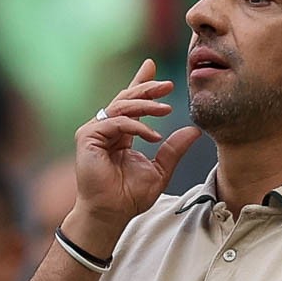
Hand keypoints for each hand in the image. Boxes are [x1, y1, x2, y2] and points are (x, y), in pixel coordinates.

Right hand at [65, 59, 201, 252]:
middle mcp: (105, 129)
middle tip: (168, 85)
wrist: (111, 214)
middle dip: (147, 88)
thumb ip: (174, 149)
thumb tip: (194, 131)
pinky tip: (154, 135)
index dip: (141, 84)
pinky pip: (116, 122)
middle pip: (126, 98)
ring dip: (146, 105)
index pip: (131, 103)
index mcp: (120, 134)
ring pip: (121, 106)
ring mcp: (94, 132)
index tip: (152, 66)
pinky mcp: (87, 137)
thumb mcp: (160, 169)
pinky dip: (136, 126)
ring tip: (167, 110)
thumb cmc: (130, 197)